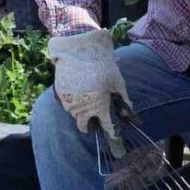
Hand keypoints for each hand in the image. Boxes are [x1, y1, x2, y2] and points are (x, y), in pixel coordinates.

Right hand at [48, 30, 131, 156]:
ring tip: (87, 95)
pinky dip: (73, 101)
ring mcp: (69, 102)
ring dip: (81, 112)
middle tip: (94, 118)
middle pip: (84, 127)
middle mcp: (83, 107)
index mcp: (100, 105)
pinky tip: (78, 88)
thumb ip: (123, 100)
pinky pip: (67, 104)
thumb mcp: (118, 82)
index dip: (112, 135)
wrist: (79, 49)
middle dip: (89, 126)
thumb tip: (129, 114)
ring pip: (75, 115)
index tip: (115, 140)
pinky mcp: (60, 94)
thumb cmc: (103, 65)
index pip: (107, 127)